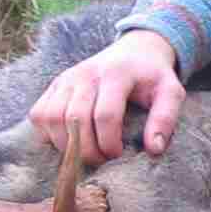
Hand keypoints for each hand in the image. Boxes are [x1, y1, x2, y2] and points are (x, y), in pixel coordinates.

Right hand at [28, 30, 183, 163]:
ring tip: (86, 152)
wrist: (135, 51)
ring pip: (51, 118)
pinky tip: (70, 140)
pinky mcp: (54, 85)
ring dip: (66, 145)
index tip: (118, 154)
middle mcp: (86, 73)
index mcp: (116, 73)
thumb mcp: (171, 92)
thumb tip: (153, 149)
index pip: (105, 115)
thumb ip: (165, 119)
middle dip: (87, 149)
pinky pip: (39, 114)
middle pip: (75, 119)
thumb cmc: (152, 77)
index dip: (109, 143)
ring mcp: (66, 78)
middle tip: (102, 159)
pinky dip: (49, 134)